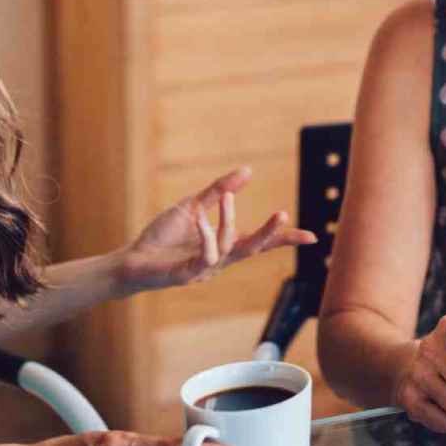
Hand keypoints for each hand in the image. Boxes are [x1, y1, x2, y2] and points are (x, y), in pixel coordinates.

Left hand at [116, 167, 316, 292]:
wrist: (132, 258)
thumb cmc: (163, 236)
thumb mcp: (194, 206)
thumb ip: (220, 191)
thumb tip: (248, 171)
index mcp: (224, 245)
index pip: (260, 242)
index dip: (284, 238)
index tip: (312, 237)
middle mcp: (220, 259)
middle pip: (253, 248)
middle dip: (270, 233)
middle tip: (283, 213)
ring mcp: (205, 269)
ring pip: (229, 246)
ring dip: (229, 219)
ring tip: (227, 197)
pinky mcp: (188, 274)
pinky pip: (205, 254)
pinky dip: (207, 235)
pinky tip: (201, 220)